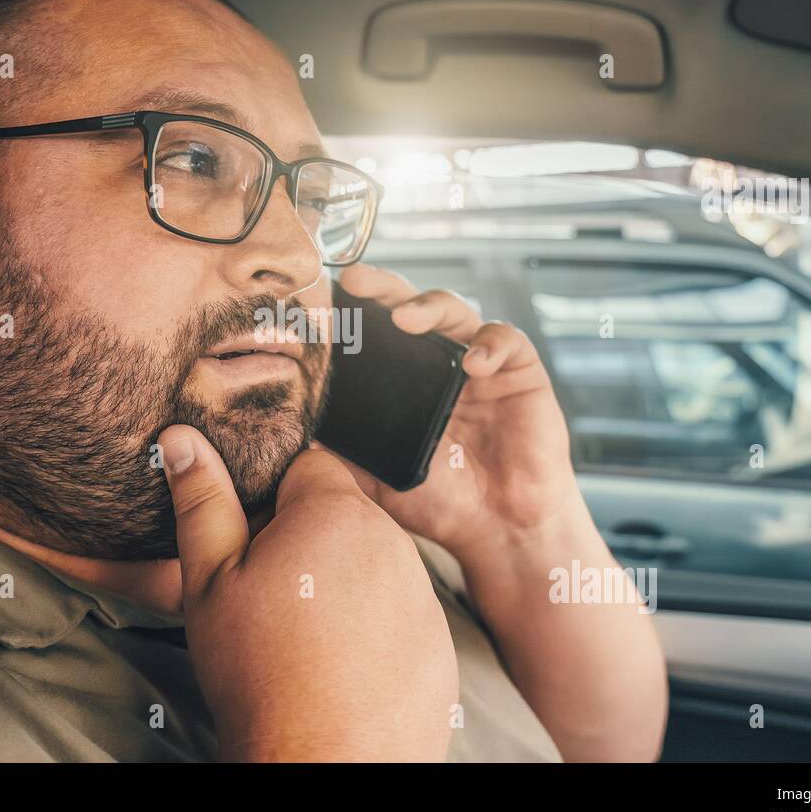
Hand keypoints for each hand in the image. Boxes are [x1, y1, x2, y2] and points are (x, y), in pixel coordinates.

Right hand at [158, 424, 457, 761]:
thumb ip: (202, 502)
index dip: (272, 500)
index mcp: (335, 513)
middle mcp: (393, 543)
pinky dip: (373, 632)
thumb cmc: (260, 672)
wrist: (326, 765)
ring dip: (341, 586)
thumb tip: (182, 440)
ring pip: (372, 567)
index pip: (308, 466)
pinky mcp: (439, 644)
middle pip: (342, 518)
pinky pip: (399, 616)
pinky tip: (339, 667)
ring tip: (303, 639)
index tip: (253, 543)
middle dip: (307, 543)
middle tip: (270, 598)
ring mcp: (424, 596)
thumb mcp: (210, 581)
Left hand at [329, 263, 579, 557]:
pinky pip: (506, 341)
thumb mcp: (374, 479)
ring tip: (407, 319)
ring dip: (429, 307)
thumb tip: (291, 435)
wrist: (500, 529)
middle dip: (383, 288)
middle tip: (357, 282)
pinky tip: (473, 363)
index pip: (373, 331)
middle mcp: (438, 360)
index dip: (351, 312)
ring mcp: (479, 362)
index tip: (320, 302)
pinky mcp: (520, 371)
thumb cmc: (440, 501)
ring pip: (454, 310)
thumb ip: (338, 455)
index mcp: (403, 379)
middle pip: (408, 306)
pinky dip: (489, 344)